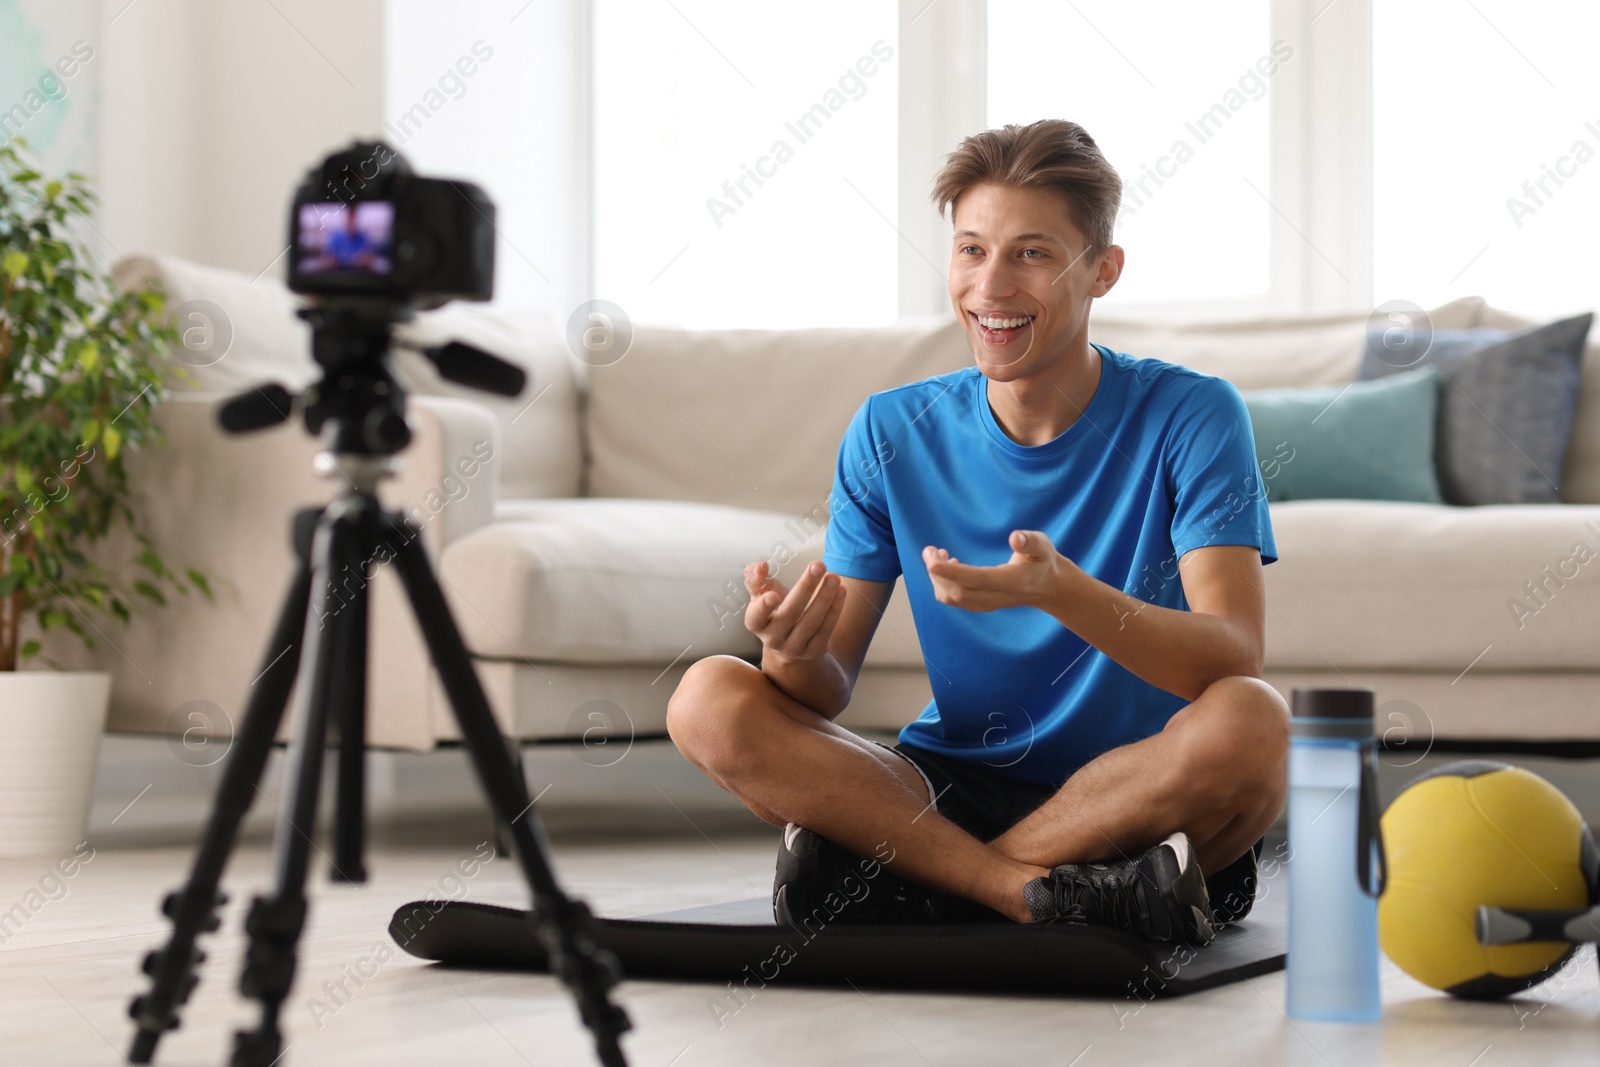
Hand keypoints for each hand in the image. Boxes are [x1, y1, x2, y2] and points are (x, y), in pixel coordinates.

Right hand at [743, 558, 846, 662]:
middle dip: (805, 587)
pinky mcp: (814, 650)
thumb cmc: (774, 612)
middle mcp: (773, 638)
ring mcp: (794, 647)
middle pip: (790, 613)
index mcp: (756, 623)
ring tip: (834, 577)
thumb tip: (760, 565)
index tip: (773, 595)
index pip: (756, 617)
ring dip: (825, 597)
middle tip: (818, 565)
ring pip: (811, 622)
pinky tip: (841, 591)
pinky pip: (826, 630)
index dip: (763, 607)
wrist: (788, 642)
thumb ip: (757, 578)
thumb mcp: (761, 595)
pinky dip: (835, 609)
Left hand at [922, 530, 1066, 612]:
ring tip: (937, 553)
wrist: (1047, 587)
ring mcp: (987, 604)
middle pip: (958, 592)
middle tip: (930, 549)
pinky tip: (948, 563)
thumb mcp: (1043, 546)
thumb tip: (1015, 537)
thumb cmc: (1042, 561)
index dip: (953, 573)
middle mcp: (998, 597)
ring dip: (937, 578)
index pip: (978, 580)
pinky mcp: (979, 604)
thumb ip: (1030, 541)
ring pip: (952, 598)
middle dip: (937, 572)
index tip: (932, 563)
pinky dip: (942, 583)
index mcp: (1013, 582)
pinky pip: (953, 599)